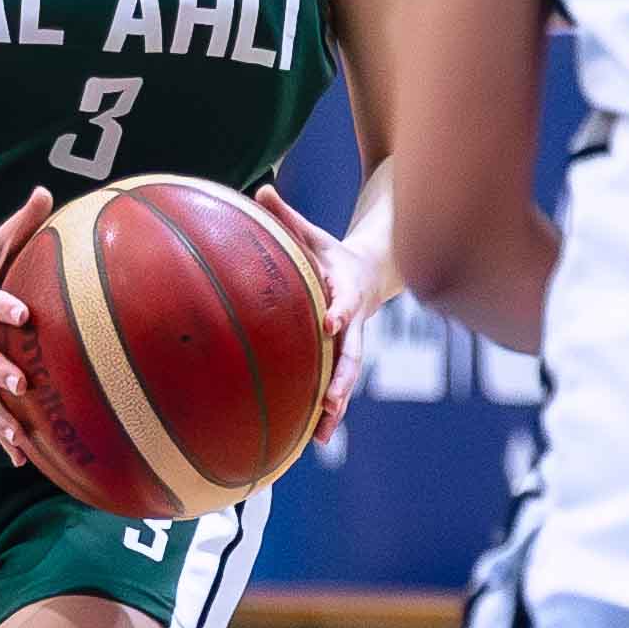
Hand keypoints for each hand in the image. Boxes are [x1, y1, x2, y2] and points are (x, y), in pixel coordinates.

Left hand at [255, 183, 376, 442]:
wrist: (367, 274)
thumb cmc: (329, 253)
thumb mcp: (312, 234)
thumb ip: (288, 216)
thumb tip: (261, 188)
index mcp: (345, 291)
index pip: (345, 303)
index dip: (340, 311)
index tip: (330, 322)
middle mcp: (352, 324)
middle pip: (352, 355)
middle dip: (344, 379)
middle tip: (332, 401)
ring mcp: (350, 345)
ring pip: (346, 380)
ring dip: (337, 407)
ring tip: (322, 435)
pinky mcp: (342, 360)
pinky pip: (336, 387)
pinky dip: (327, 412)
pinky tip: (313, 439)